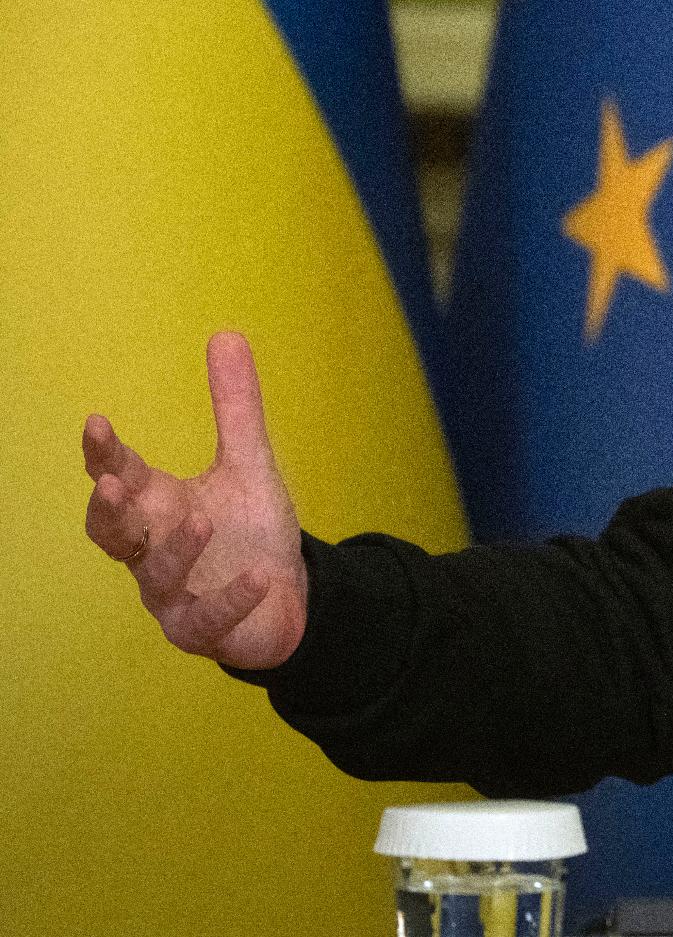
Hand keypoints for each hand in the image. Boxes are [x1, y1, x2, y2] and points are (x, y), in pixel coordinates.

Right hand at [82, 331, 308, 669]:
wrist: (287, 594)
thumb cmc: (251, 529)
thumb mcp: (249, 462)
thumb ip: (235, 406)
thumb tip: (225, 333)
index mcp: (157, 505)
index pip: (118, 474)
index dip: (103, 452)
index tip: (97, 422)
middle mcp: (152, 548)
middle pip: (111, 533)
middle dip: (106, 510)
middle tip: (111, 483)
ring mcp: (172, 593)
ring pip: (156, 575)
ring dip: (176, 548)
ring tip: (202, 519)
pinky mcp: (201, 629)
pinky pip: (208, 617)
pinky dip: (230, 597)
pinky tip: (257, 576)